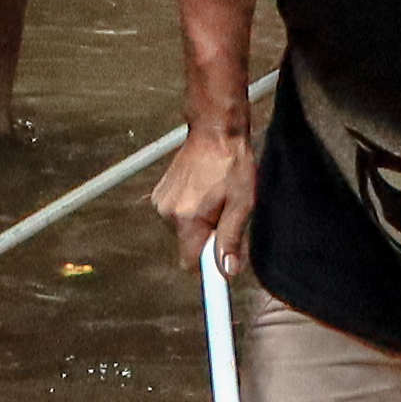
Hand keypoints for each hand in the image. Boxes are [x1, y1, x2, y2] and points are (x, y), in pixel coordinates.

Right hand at [151, 123, 257, 270]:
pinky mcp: (160, 194)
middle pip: (188, 246)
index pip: (190, 263)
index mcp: (187, 218)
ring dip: (200, 224)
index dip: (207, 267)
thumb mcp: (241, 203)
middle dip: (207, 239)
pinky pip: (177, 216)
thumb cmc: (232, 163)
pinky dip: (191, 211)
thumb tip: (228, 270)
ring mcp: (161, 202)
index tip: (219, 269)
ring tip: (215, 198)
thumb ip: (231, 239)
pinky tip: (203, 192)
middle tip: (225, 215)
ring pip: (183, 231)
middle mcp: (168, 213)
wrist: (215, 131)